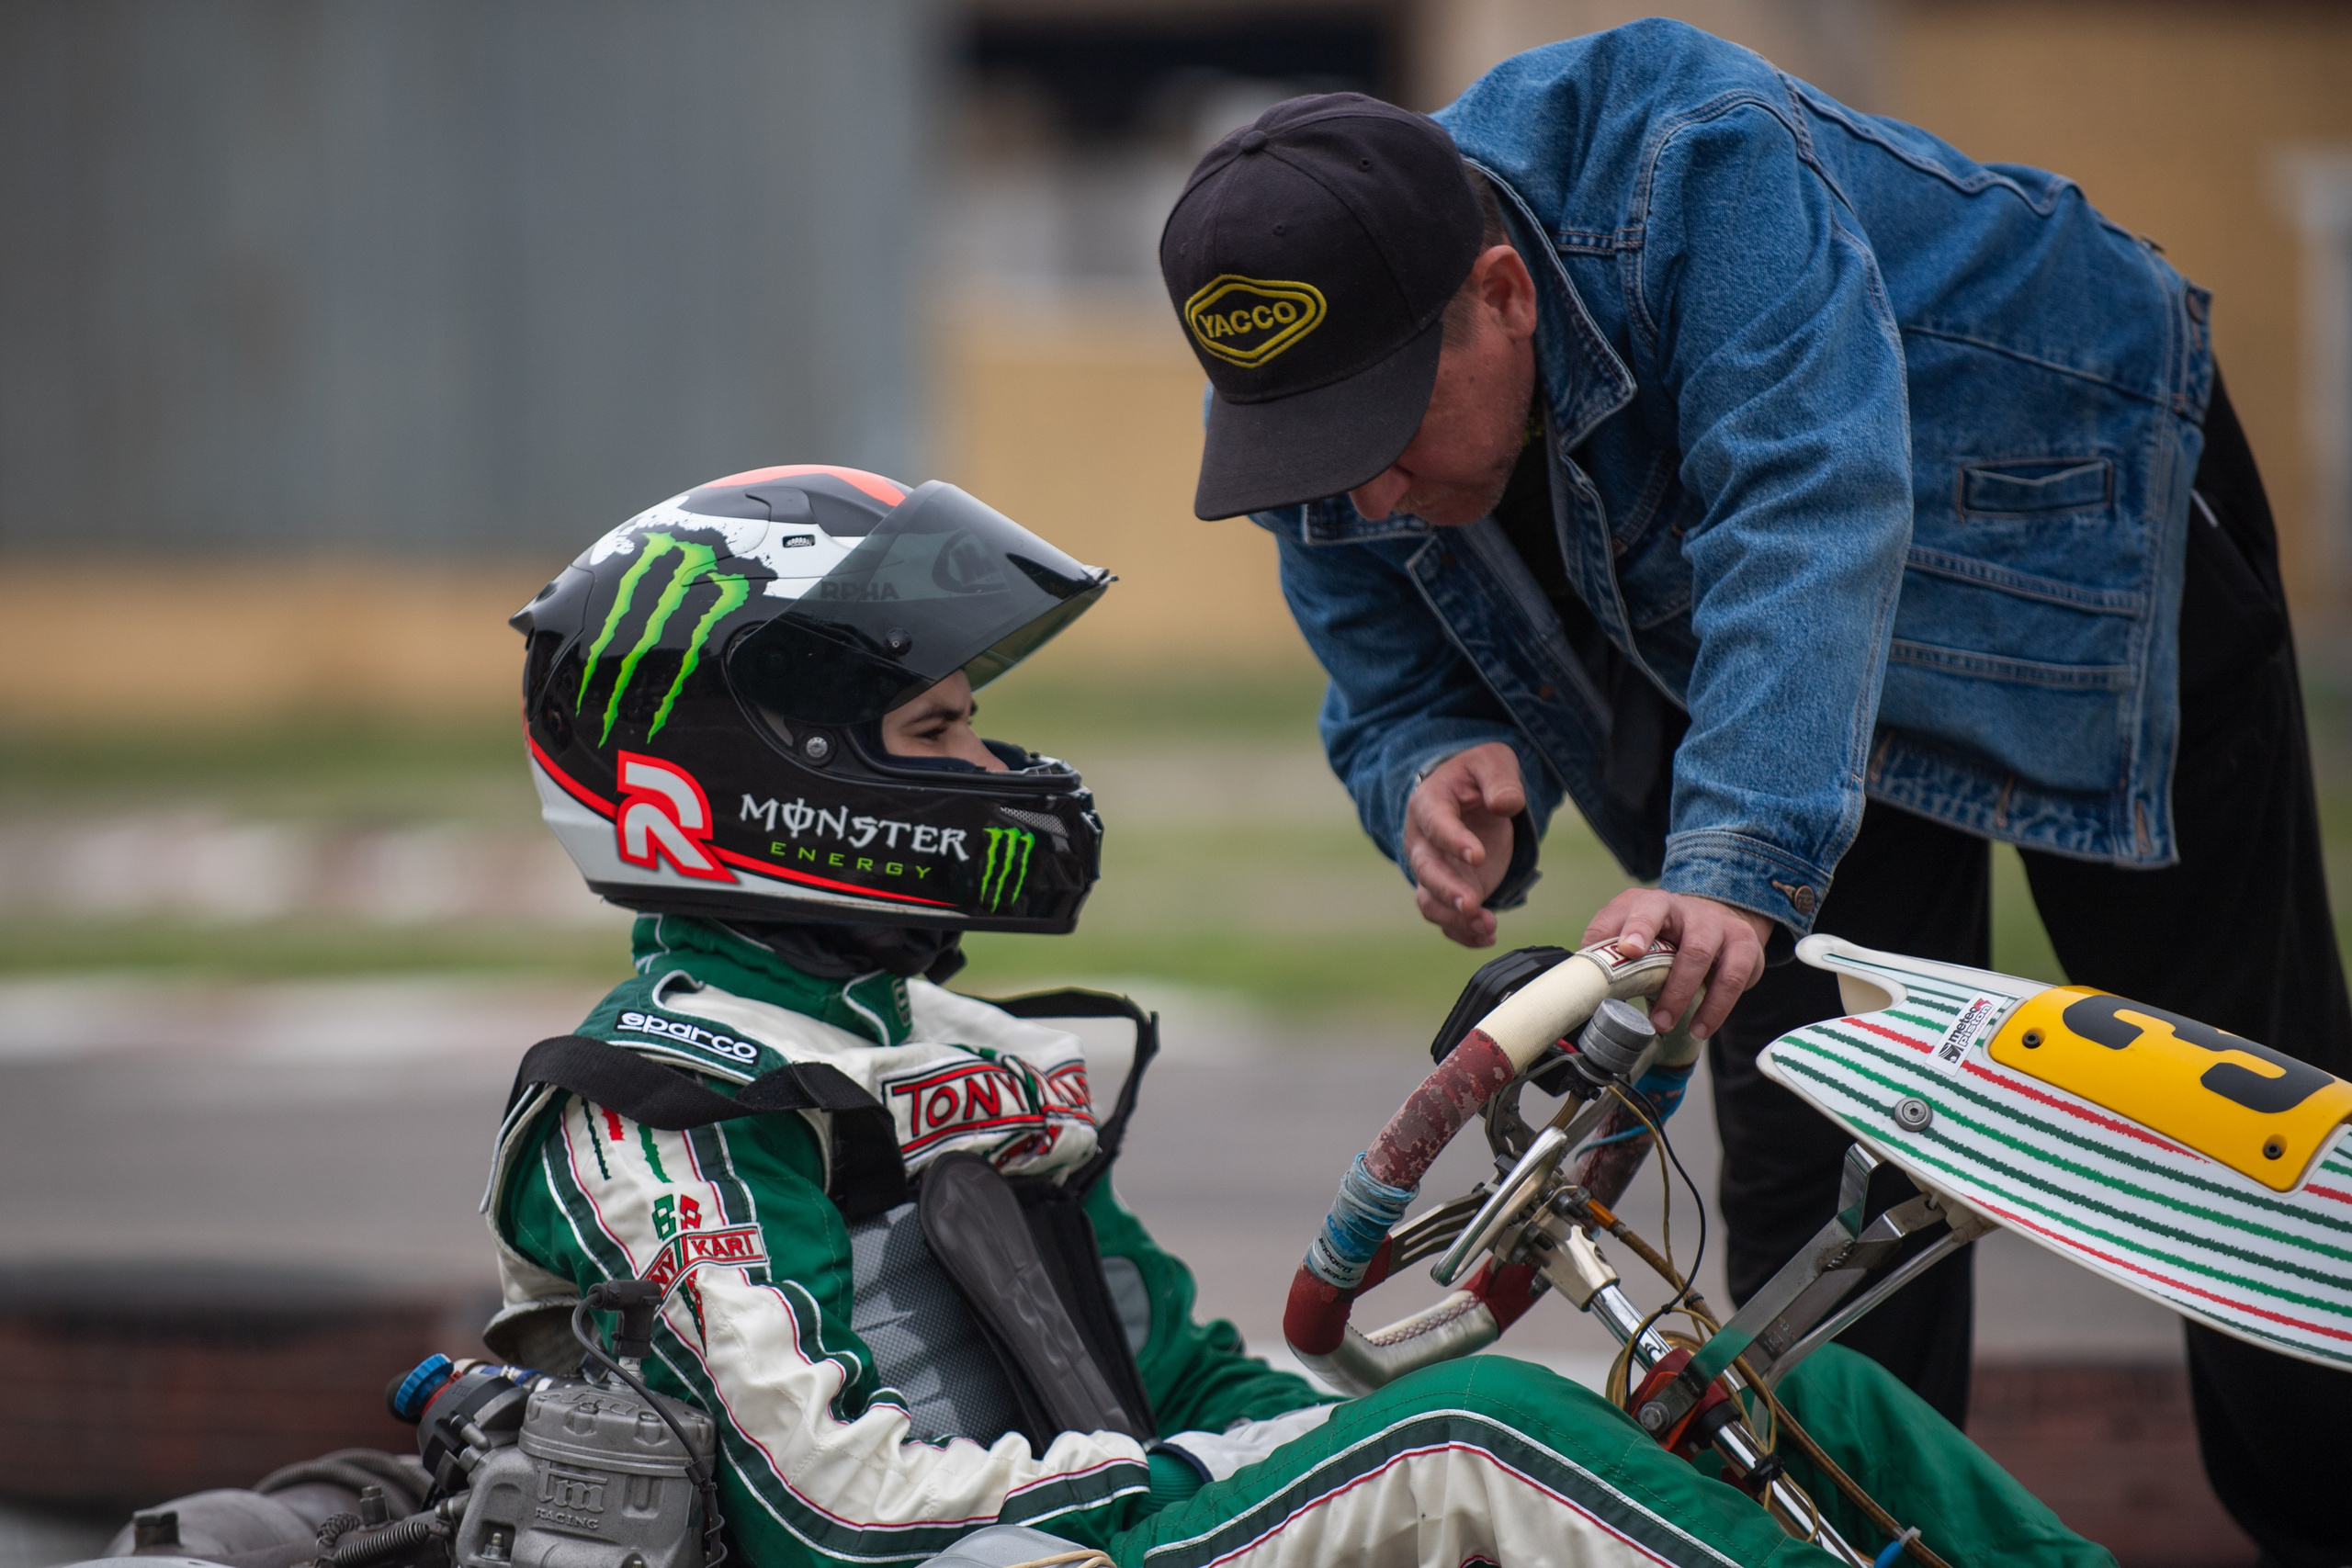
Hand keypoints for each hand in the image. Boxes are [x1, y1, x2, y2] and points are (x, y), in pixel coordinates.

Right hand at [1404, 743, 1524, 946]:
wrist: (1470, 796)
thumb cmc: (1479, 776)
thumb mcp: (1493, 763)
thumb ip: (1500, 780)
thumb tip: (1505, 804)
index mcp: (1429, 803)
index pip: (1435, 824)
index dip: (1454, 841)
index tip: (1478, 856)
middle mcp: (1422, 840)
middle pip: (1426, 870)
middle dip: (1447, 890)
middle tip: (1472, 905)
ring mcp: (1432, 869)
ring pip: (1430, 900)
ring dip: (1455, 918)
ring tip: (1488, 927)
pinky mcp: (1447, 890)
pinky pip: (1445, 919)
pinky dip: (1462, 933)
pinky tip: (1487, 937)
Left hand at [1584, 888, 1772, 1039]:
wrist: (1712, 917)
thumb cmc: (1662, 930)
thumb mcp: (1628, 925)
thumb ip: (1604, 942)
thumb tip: (1576, 972)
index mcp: (1655, 904)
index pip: (1646, 909)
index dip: (1637, 928)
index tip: (1628, 950)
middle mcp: (1690, 912)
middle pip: (1689, 945)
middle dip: (1672, 987)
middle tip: (1655, 1021)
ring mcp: (1720, 928)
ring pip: (1711, 962)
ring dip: (1690, 1000)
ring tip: (1669, 1027)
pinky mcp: (1744, 947)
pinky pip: (1734, 979)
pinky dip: (1717, 1008)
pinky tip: (1701, 1027)